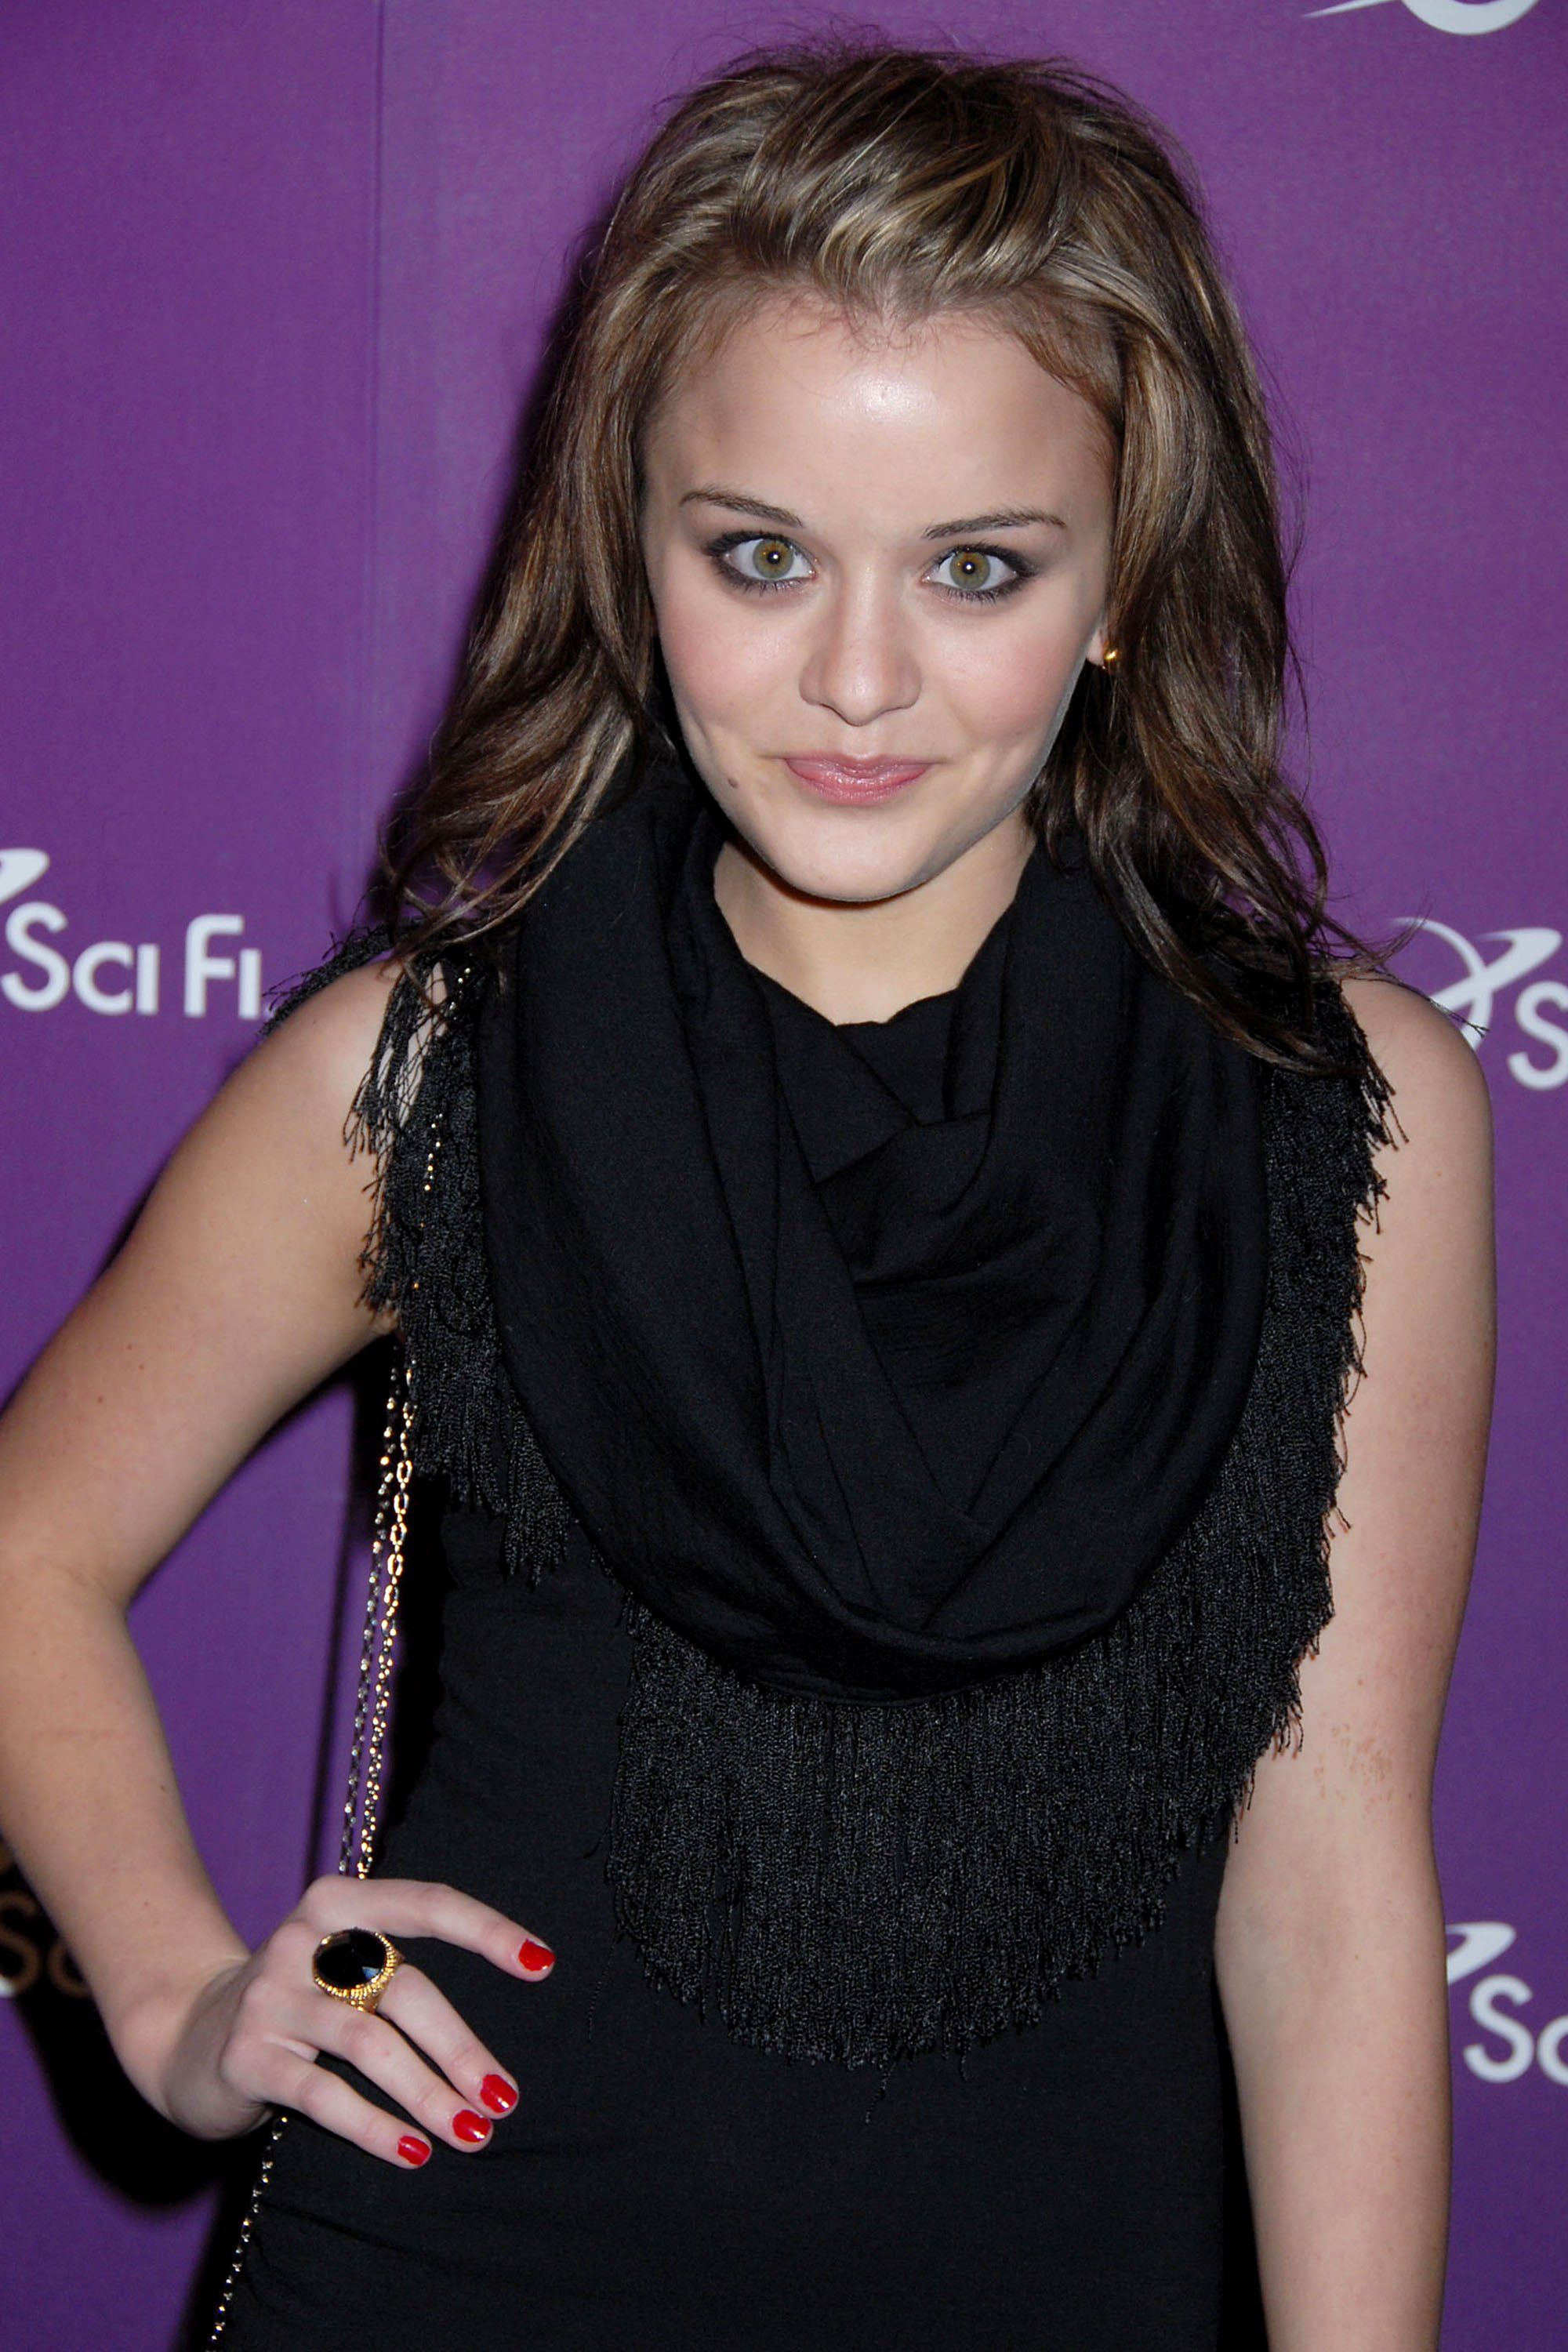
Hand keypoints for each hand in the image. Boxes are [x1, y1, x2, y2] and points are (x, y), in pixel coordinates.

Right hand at [119, 1875, 555, 2167]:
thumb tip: (491, 2053)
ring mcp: (269, 1995)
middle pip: (404, 1988)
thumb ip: (401, 1978)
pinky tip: (411, 2151)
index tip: (543, 1965)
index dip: (487, 1931)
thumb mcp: (343, 1970)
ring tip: (471, 2132)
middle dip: (461, 2048)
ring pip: (368, 2043)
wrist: (185, 2036)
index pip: (427, 1904)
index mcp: (339, 1902)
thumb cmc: (298, 2004)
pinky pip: (321, 2093)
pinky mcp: (245, 2055)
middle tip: (504, 2097)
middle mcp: (303, 1938)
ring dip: (427, 2092)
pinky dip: (373, 2125)